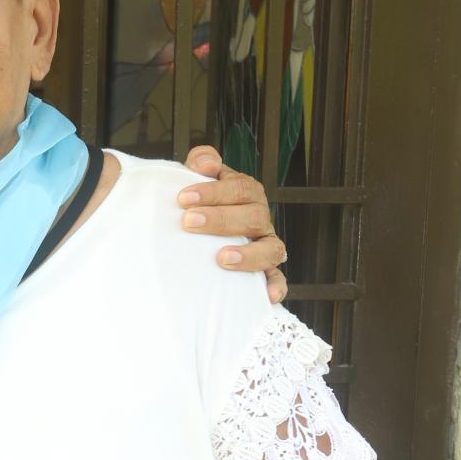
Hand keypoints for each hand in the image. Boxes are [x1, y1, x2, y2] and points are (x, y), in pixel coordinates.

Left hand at [178, 145, 288, 302]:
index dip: (213, 192)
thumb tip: (205, 164)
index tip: (183, 198)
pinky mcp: (266, 271)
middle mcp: (259, 218)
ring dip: (249, 255)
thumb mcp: (197, 180)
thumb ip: (201, 163)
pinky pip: (277, 279)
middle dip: (221, 219)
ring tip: (222, 258)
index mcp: (246, 193)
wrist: (196, 232)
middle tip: (189, 222)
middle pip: (252, 216)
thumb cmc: (196, 205)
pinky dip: (276, 286)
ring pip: (270, 248)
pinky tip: (268, 296)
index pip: (238, 188)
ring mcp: (264, 245)